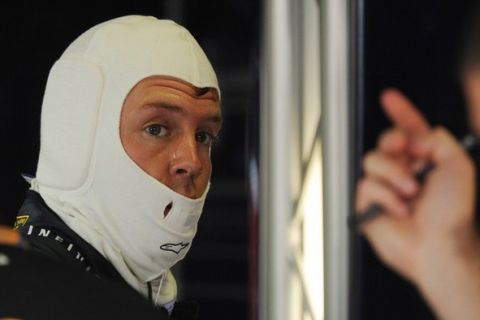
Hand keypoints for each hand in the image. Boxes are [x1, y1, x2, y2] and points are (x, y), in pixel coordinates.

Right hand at [355, 89, 475, 283]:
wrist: (439, 245)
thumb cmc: (453, 213)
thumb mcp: (458, 166)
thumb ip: (437, 139)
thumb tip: (412, 135)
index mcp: (424, 160)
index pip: (409, 128)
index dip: (400, 111)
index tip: (389, 98)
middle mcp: (403, 171)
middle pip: (385, 140)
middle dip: (395, 144)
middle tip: (408, 153)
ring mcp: (384, 187)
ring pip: (372, 161)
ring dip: (394, 175)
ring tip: (411, 193)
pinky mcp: (368, 204)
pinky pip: (366, 186)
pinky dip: (386, 196)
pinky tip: (400, 209)